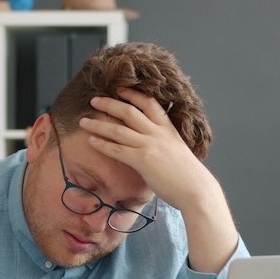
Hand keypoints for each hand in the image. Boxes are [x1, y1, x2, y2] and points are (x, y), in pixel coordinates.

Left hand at [81, 87, 211, 212]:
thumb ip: (163, 143)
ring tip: (83, 121)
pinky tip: (91, 141)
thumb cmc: (188, 175)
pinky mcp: (143, 161)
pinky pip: (117, 150)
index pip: (148, 103)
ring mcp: (149, 145)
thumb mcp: (177, 150)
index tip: (118, 89)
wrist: (196, 189)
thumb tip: (151, 144)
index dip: (132, 94)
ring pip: (118, 130)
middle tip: (94, 100)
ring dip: (98, 124)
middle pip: (128, 111)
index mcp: (167, 128)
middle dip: (109, 104)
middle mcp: (157, 133)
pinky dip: (102, 144)